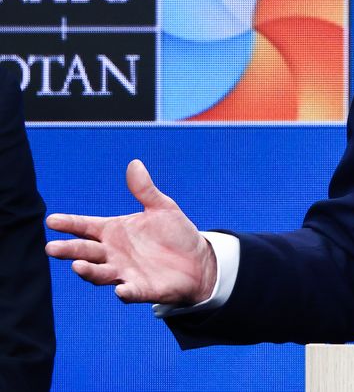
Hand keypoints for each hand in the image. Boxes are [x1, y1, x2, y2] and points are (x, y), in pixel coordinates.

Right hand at [45, 159, 216, 304]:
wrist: (198, 260)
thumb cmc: (174, 234)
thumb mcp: (162, 208)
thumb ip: (145, 190)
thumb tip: (135, 164)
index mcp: (114, 232)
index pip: (85, 227)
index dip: (69, 224)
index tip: (52, 220)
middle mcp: (113, 254)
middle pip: (86, 251)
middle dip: (69, 250)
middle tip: (52, 248)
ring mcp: (125, 273)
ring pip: (100, 274)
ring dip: (88, 271)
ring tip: (77, 266)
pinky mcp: (142, 289)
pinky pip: (132, 292)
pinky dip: (126, 292)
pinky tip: (121, 290)